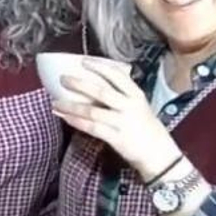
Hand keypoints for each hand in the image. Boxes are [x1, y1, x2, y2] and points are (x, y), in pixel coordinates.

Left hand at [52, 57, 181, 180]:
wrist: (160, 155)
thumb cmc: (147, 129)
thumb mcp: (140, 107)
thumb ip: (122, 97)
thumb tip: (95, 87)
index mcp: (136, 95)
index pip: (117, 76)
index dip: (99, 67)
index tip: (83, 61)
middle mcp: (130, 106)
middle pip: (101, 91)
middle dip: (79, 84)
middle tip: (63, 78)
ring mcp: (123, 122)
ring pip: (92, 111)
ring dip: (71, 106)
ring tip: (55, 102)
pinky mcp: (117, 138)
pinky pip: (92, 128)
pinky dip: (77, 122)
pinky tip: (65, 118)